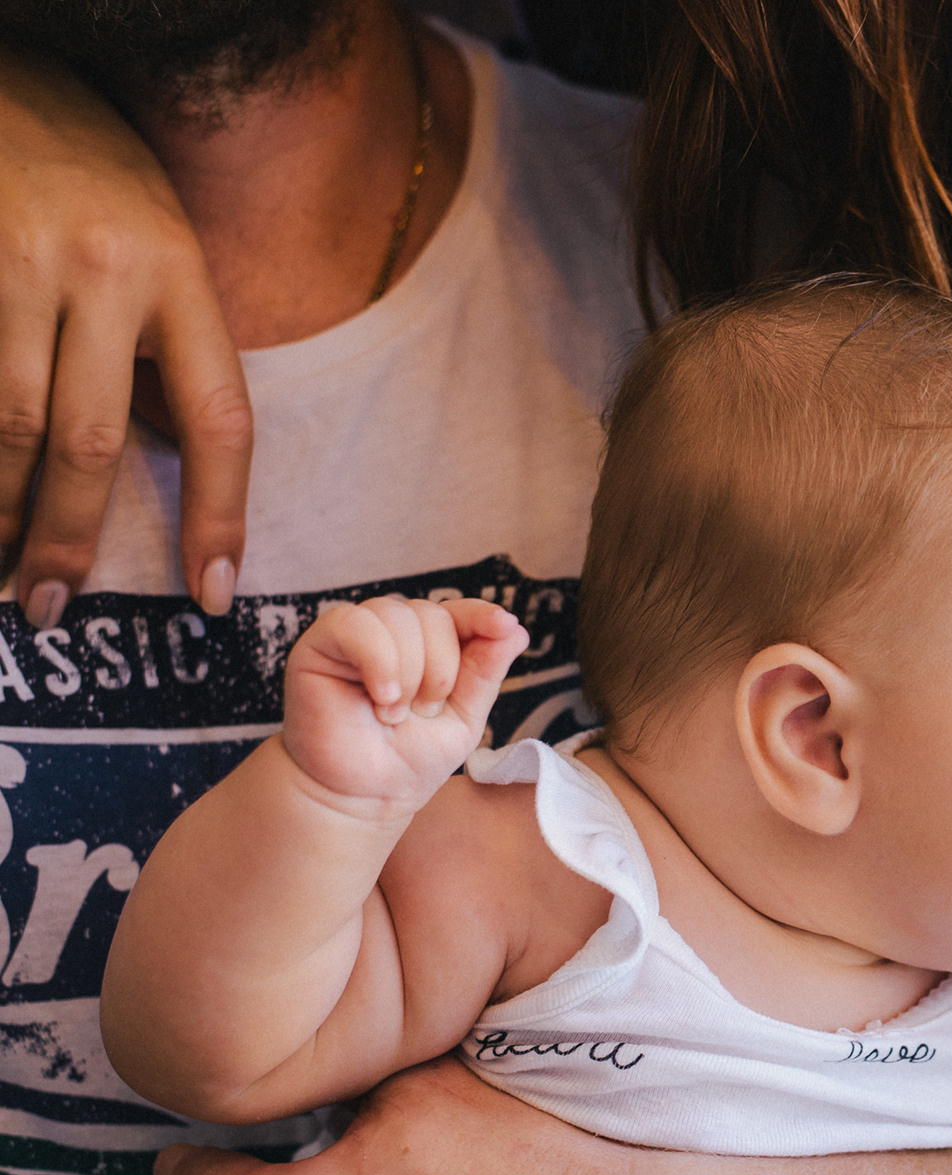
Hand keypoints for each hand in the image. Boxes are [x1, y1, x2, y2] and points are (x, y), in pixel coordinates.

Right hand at [0, 46, 250, 623]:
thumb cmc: (101, 182)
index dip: (220, 514)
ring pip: (7, 421)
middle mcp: (103, 271)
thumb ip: (166, 353)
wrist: (14, 83)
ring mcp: (15, 264)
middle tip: (51, 605)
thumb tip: (176, 465)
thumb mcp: (165, 254)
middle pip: (88, 437)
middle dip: (68, 535)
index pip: (221, 418)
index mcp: (181, 275)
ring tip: (2, 563)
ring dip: (2, 505)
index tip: (214, 593)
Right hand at [282, 597, 526, 815]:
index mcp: (429, 645)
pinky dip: (379, 661)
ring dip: (410, 670)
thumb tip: (515, 627)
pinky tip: (381, 698)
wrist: (364, 795)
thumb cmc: (410, 759)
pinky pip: (356, 624)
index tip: (504, 625)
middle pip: (432, 613)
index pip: (458, 611)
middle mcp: (392, 632)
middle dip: (441, 667)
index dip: (482, 614)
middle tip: (424, 710)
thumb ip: (485, 671)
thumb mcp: (464, 716)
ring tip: (395, 712)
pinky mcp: (319, 643)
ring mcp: (355, 634)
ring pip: (398, 615)